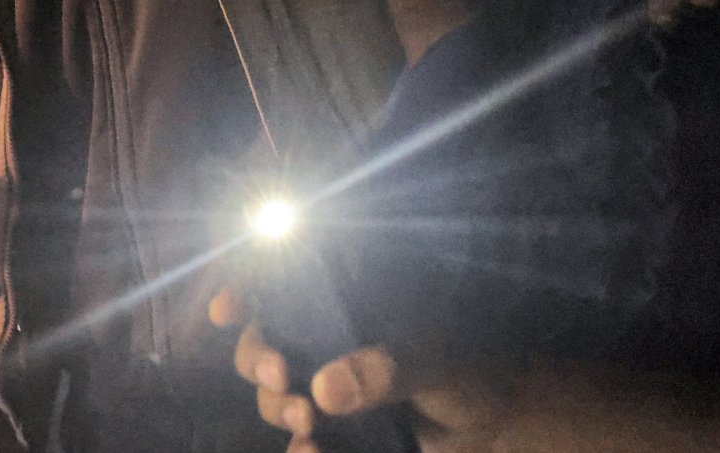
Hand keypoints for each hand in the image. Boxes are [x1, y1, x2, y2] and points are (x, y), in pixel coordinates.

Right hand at [211, 288, 508, 452]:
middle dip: (258, 357)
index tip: (227, 308)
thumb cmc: (467, 365)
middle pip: (263, 339)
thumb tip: (326, 390)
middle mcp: (327, 336)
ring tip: (308, 423)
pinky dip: (299, 450)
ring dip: (277, 405)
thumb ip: (386, 369)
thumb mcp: (433, 358)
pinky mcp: (336, 427)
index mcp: (347, 299)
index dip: (246, 288)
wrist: (492, 419)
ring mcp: (328, 382)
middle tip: (281, 376)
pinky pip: (300, 439)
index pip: (284, 282)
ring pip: (275, 391)